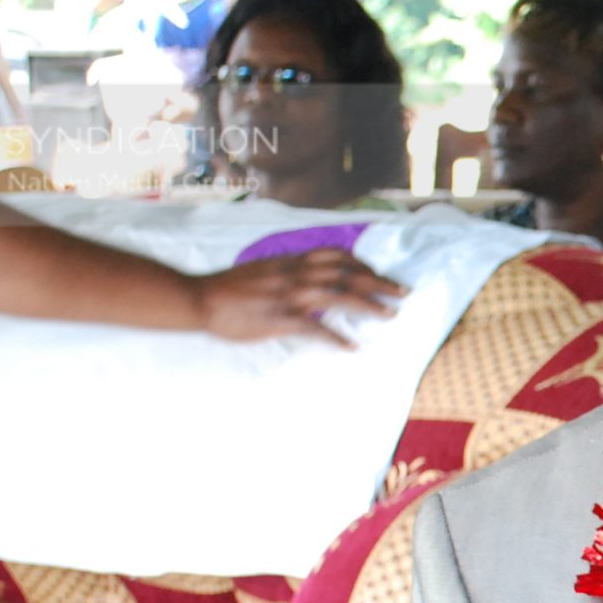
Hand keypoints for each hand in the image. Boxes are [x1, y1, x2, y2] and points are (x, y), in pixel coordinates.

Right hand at [192, 249, 405, 345]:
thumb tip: (310, 277)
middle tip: (404, 292)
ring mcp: (288, 296)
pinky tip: (352, 347)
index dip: (362, 263)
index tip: (379, 272)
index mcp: (290, 262)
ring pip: (338, 295)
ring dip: (368, 305)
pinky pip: (314, 327)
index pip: (335, 255)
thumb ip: (288, 272)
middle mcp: (294, 274)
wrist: (197, 298)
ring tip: (390, 315)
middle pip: (346, 273)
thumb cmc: (228, 288)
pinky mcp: (279, 319)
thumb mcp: (263, 270)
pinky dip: (336, 337)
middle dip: (378, 281)